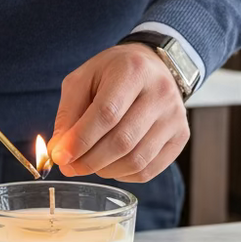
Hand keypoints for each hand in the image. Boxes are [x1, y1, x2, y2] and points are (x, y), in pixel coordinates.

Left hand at [49, 45, 189, 182]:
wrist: (152, 67)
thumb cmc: (112, 73)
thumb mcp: (82, 80)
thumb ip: (68, 113)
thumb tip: (59, 151)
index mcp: (133, 71)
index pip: (107, 113)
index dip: (81, 139)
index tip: (61, 157)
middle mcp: (160, 93)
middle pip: (122, 141)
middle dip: (89, 161)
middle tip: (70, 167)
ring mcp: (175, 117)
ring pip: (136, 160)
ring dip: (105, 170)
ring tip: (88, 163)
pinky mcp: (181, 136)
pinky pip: (149, 170)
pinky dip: (123, 175)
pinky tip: (111, 164)